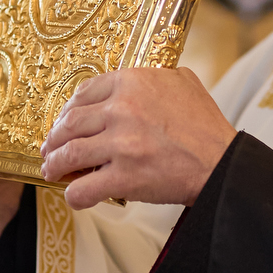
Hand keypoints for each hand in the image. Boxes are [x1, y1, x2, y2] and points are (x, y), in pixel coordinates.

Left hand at [38, 68, 235, 209]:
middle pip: (70, 123)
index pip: (83, 93)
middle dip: (55, 138)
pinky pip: (84, 189)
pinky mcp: (125, 177)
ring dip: (55, 165)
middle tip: (50, 148)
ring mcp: (121, 144)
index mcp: (132, 83)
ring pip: (69, 154)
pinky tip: (75, 196)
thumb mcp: (183, 81)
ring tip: (53, 170)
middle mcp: (122, 110)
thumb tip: (136, 78)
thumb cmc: (206, 125)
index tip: (64, 121)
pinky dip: (74, 195)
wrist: (222, 163)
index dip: (68, 110)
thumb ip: (156, 75)